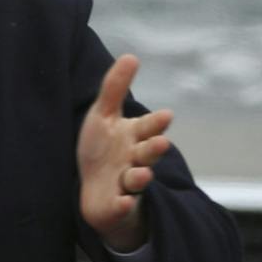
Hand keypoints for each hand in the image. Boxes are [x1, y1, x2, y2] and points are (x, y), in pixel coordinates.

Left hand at [77, 54, 172, 252]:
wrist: (94, 190)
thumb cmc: (102, 149)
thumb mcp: (104, 116)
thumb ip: (115, 88)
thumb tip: (132, 55)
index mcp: (134, 136)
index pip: (148, 126)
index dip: (156, 122)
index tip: (167, 115)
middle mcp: (135, 159)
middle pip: (148, 152)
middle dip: (154, 148)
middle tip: (161, 142)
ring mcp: (128, 183)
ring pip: (138, 179)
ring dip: (141, 176)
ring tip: (141, 173)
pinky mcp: (118, 204)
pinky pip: (122, 206)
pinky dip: (124, 205)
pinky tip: (123, 201)